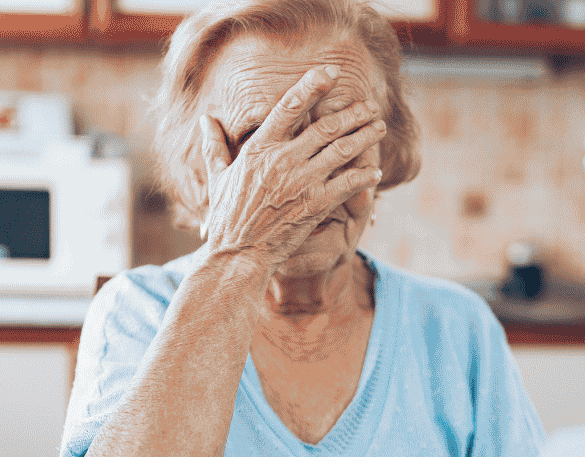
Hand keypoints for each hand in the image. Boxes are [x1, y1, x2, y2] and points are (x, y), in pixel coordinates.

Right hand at [197, 64, 385, 271]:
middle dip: (352, 113)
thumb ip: (214, 146)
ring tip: (379, 127)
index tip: (332, 73)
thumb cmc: (227, 217)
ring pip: (341, 151)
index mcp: (258, 149)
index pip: (289, 106)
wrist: (237, 255)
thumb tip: (205, 120)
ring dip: (364, 137)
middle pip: (325, 127)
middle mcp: (281, 161)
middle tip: (370, 105)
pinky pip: (345, 185)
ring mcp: (299, 183)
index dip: (313, 86)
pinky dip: (363, 176)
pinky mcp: (313, 206)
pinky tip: (375, 171)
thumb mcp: (218, 178)